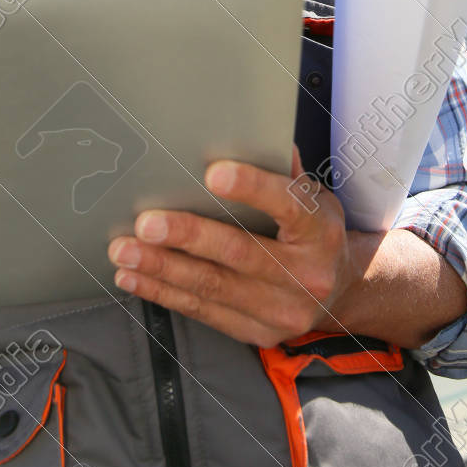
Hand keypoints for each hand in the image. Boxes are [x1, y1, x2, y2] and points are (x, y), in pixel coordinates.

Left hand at [107, 146, 356, 345]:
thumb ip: (283, 172)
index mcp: (321, 231)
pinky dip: (164, 293)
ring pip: (213, 287)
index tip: (212, 171)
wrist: (342, 292)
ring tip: (124, 252)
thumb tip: (248, 134)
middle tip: (145, 223)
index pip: (289, 206)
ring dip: (162, 268)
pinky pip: (203, 312)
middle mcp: (306, 276)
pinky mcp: (257, 333)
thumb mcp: (314, 198)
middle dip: (187, 237)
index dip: (251, 187)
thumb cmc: (315, 233)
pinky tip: (134, 277)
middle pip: (239, 254)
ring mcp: (281, 311)